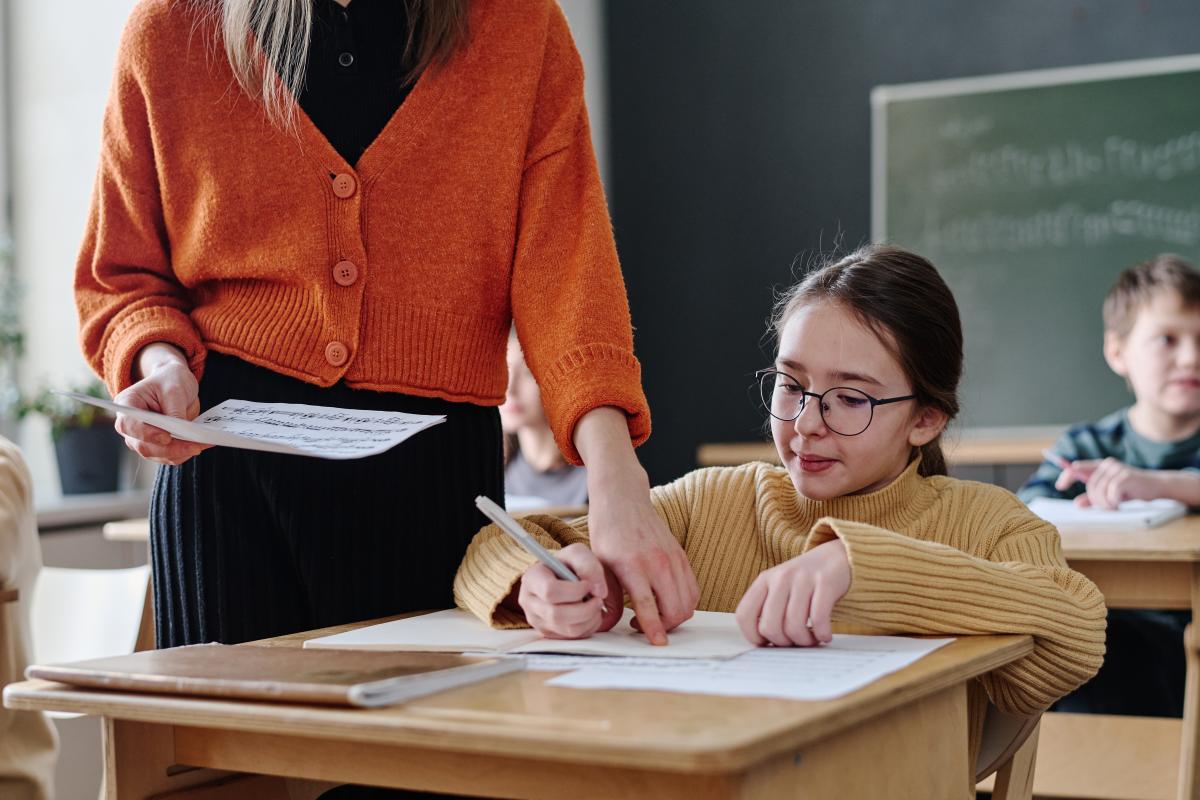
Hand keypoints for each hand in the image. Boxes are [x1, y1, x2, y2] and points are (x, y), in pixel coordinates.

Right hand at [113, 343, 209, 465]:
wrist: (175, 382)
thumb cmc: (170, 380)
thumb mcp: (174, 389)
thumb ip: (175, 411)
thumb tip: (181, 432)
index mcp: (127, 404)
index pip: (128, 425)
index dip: (146, 434)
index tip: (167, 437)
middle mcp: (130, 424)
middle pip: (143, 446)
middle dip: (170, 449)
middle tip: (194, 446)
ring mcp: (141, 437)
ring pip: (156, 455)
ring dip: (179, 454)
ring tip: (201, 445)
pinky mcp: (156, 445)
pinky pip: (167, 456)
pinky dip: (183, 453)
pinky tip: (198, 446)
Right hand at [518, 543, 622, 638]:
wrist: (567, 578)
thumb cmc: (569, 564)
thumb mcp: (578, 553)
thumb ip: (589, 566)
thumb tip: (598, 591)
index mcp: (532, 578)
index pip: (550, 591)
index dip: (574, 591)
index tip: (587, 585)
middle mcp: (529, 601)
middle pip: (557, 614)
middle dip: (585, 608)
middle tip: (598, 598)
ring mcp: (537, 620)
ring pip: (567, 629)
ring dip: (590, 618)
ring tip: (596, 604)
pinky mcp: (548, 632)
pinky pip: (572, 637)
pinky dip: (588, 626)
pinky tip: (590, 613)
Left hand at [572, 407, 699, 645]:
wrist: (623, 499)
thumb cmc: (607, 531)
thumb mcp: (598, 563)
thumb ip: (606, 594)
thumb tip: (608, 623)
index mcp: (633, 564)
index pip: (649, 605)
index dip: (654, 628)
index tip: (658, 643)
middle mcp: (658, 561)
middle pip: (675, 608)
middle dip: (665, 627)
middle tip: (645, 627)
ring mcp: (673, 558)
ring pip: (688, 601)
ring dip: (676, 617)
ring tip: (655, 616)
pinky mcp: (682, 555)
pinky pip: (692, 589)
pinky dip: (685, 602)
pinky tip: (666, 602)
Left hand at [735, 539, 849, 646]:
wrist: (835, 557)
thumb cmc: (804, 582)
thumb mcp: (780, 588)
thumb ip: (769, 610)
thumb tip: (764, 645)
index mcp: (764, 580)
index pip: (744, 614)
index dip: (752, 636)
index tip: (766, 643)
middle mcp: (780, 578)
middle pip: (769, 627)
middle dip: (783, 643)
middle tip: (794, 641)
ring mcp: (802, 579)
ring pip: (793, 626)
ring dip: (804, 641)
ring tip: (811, 639)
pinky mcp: (825, 582)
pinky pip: (818, 618)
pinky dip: (822, 634)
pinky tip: (824, 635)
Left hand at [1063, 458, 1164, 508]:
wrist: (1156, 486)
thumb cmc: (1131, 489)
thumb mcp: (1110, 494)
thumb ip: (1094, 498)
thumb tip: (1077, 504)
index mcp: (1100, 466)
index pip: (1077, 468)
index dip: (1066, 476)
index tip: (1059, 486)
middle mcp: (1107, 464)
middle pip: (1089, 485)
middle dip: (1095, 500)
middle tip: (1106, 507)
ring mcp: (1117, 469)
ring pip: (1099, 490)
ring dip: (1105, 503)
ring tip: (1114, 506)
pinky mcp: (1126, 476)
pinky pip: (1111, 492)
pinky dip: (1113, 501)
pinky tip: (1119, 504)